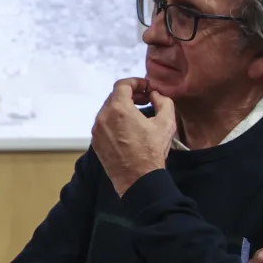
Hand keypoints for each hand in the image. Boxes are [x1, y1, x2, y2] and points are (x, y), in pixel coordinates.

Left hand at [91, 78, 176, 195]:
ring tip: (138, 114)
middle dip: (130, 95)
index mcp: (119, 109)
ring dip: (122, 108)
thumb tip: (156, 95)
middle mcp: (103, 117)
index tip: (146, 87)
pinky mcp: (96, 142)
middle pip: (115, 96)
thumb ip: (163, 101)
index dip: (136, 82)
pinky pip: (104, 124)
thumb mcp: (166, 123)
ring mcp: (97, 130)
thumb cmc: (151, 153)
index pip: (122, 85)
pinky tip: (128, 128)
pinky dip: (115, 120)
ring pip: (108, 110)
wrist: (137, 180)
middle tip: (145, 99)